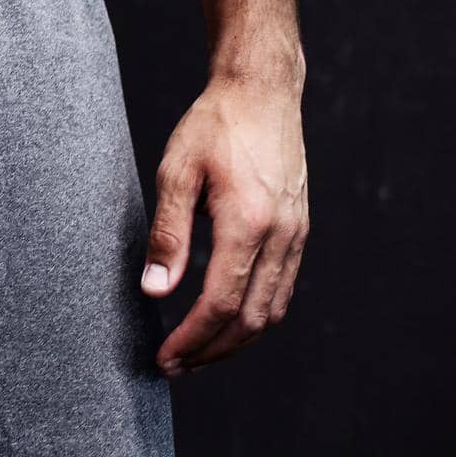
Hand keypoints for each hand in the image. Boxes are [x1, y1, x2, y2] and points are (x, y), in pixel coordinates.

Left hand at [141, 75, 307, 375]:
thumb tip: (156, 289)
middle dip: (211, 351)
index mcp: (249, 221)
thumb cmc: (215, 125)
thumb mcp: (177, 171)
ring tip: (197, 353)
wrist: (262, 92)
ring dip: (235, 341)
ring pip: (272, 311)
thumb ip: (168, 234)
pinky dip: (255, 316)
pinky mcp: (299, 230)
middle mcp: (282, 235)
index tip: (165, 357)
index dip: (192, 339)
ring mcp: (297, 234)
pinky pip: (282, 289)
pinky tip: (227, 320)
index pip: (221, 303)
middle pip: (251, 319)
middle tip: (175, 365)